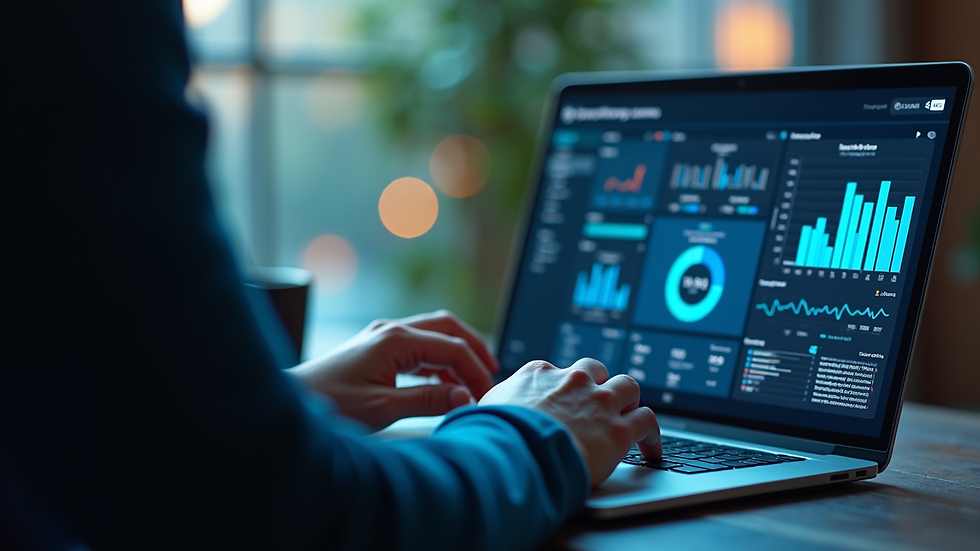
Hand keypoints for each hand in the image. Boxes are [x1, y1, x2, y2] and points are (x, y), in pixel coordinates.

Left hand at [290, 310, 498, 430]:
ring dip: (455, 356)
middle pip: (447, 327)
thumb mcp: (384, 408)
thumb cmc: (329, 405)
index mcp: (396, 339)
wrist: (290, 403)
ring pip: (433, 335)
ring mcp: (382, 337)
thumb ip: (428, 399)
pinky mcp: (375, 349)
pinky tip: (445, 384)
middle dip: (473, 349)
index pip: (453, 347)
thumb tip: (464, 396)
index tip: (485, 396)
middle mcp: (391, 330)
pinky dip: (437, 363)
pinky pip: (418, 348)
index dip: (476, 371)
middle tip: (491, 375)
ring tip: (471, 383)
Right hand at [479, 358, 660, 487]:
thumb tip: (463, 405)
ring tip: (629, 416)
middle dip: (598, 384)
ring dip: (628, 400)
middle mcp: (572, 380)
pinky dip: (652, 434)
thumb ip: (485, 405)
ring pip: (628, 386)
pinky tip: (651, 448)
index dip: (562, 386)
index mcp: (539, 374)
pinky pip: (648, 422)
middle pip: (595, 370)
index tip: (562, 399)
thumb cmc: (493, 437)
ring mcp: (599, 402)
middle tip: (598, 403)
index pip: (556, 371)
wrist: (516, 454)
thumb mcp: (480, 411)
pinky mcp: (619, 430)